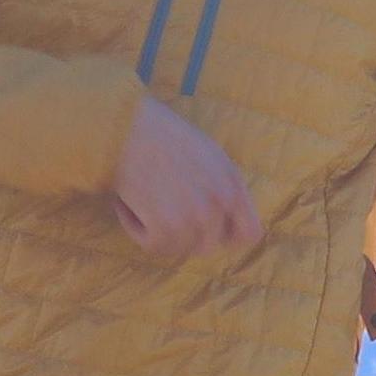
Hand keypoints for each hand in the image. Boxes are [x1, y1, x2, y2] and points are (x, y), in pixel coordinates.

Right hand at [112, 93, 261, 259]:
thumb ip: (223, 188)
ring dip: (159, 231)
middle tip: (162, 210)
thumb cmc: (160, 135)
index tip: (206, 229)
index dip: (227, 236)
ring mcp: (195, 216)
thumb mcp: (208, 154)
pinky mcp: (167, 226)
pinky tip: (130, 204)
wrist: (126, 127)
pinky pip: (154, 247)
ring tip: (145, 201)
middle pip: (208, 246)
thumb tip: (223, 222)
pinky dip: (137, 230)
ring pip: (180, 249)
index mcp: (233, 184)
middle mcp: (220, 202)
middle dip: (185, 234)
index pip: (249, 234)